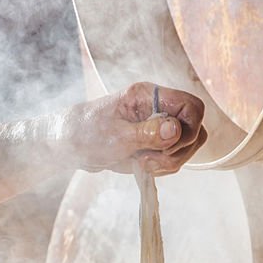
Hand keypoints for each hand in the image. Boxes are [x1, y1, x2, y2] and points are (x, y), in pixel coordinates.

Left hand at [60, 81, 206, 175]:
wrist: (68, 145)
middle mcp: (158, 108)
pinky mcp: (154, 143)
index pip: (192, 106)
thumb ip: (147, 133)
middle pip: (194, 129)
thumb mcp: (116, 136)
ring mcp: (157, 126)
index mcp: (149, 96)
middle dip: (179, 150)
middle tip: (150, 160)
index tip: (167, 146)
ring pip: (186, 146)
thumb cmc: (86, 133)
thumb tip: (176, 129)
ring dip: (170, 161)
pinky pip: (173, 157)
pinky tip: (141, 167)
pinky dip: (163, 167)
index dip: (189, 129)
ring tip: (142, 164)